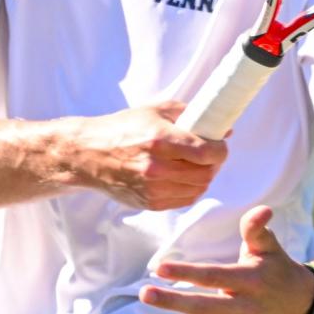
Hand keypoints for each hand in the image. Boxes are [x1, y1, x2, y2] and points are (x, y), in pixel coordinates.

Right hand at [66, 103, 225, 210]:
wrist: (89, 154)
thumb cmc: (123, 127)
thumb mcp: (155, 110)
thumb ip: (190, 114)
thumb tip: (224, 128)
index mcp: (159, 139)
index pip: (207, 152)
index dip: (220, 149)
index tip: (219, 143)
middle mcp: (157, 167)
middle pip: (206, 173)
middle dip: (214, 163)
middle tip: (210, 154)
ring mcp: (153, 188)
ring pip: (198, 189)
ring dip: (204, 177)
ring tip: (196, 164)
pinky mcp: (149, 203)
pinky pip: (184, 200)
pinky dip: (191, 189)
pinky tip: (183, 176)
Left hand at [139, 205, 313, 313]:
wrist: (298, 304)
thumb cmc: (275, 267)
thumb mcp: (269, 245)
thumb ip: (256, 228)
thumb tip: (262, 209)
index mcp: (250, 280)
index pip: (214, 277)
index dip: (187, 273)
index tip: (159, 268)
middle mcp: (244, 308)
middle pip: (204, 307)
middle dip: (172, 302)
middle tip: (144, 293)